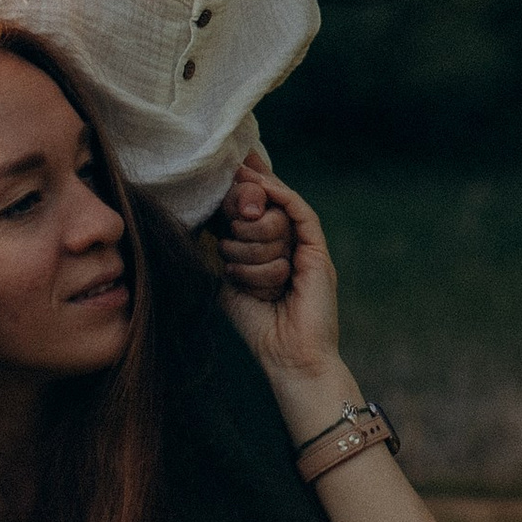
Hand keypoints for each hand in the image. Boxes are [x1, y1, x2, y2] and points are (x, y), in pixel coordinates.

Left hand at [214, 167, 347, 405]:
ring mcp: (306, 249)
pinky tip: (262, 186)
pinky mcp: (318, 253)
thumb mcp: (229, 284)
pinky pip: (302, 214)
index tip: (226, 163)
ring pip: (279, 209)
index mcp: (271, 253)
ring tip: (234, 201)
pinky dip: (282, 197)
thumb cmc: (258, 327)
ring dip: (253, 207)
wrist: (288, 358)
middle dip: (243, 193)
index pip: (259, 211)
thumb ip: (221, 255)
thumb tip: (204, 227)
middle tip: (225, 180)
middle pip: (267, 205)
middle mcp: (291, 247)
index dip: (247, 184)